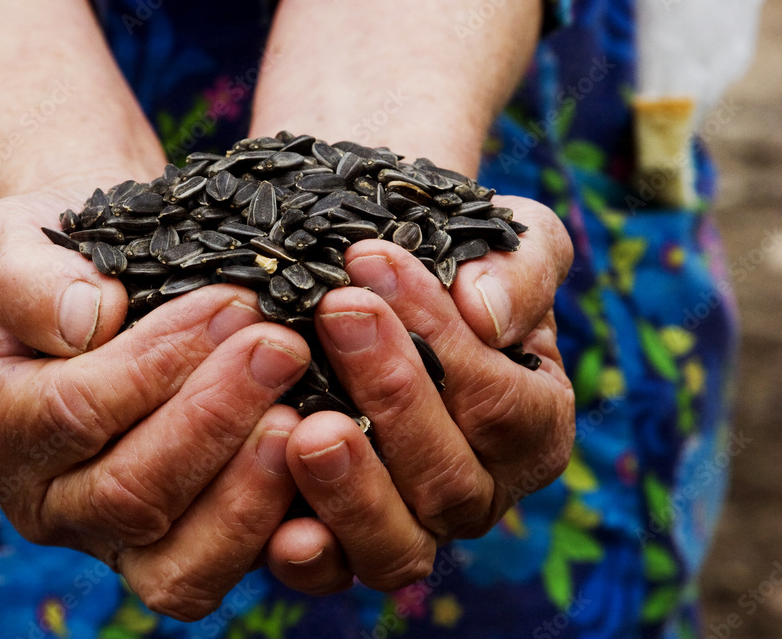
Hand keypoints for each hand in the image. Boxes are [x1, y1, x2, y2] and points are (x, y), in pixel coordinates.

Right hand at [0, 193, 310, 620]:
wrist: (113, 279)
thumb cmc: (65, 258)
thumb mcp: (18, 238)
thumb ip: (26, 276)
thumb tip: (85, 321)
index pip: (70, 412)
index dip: (155, 362)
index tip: (230, 304)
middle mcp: (44, 502)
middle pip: (128, 493)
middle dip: (215, 418)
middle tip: (281, 346)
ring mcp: (113, 539)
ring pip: (177, 565)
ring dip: (248, 491)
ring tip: (303, 415)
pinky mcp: (180, 553)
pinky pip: (221, 574)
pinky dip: (275, 538)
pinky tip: (318, 479)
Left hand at [264, 196, 575, 593]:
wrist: (379, 282)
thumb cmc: (452, 262)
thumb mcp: (508, 241)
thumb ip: (523, 268)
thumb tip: (486, 314)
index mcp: (532, 426)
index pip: (502, 405)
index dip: (442, 339)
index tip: (372, 262)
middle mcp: (478, 489)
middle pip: (449, 479)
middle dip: (392, 391)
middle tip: (336, 312)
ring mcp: (412, 525)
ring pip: (399, 544)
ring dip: (354, 489)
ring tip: (306, 427)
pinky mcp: (343, 544)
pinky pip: (336, 571)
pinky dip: (312, 557)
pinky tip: (280, 530)